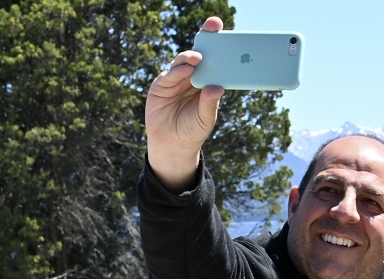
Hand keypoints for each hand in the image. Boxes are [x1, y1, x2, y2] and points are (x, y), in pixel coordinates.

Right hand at [145, 15, 224, 190]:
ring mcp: (175, 80)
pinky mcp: (161, 87)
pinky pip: (169, 76)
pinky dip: (178, 72)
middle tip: (213, 29)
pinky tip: (186, 69)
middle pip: (198, 54)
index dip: (217, 44)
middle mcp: (191, 77)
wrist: (173, 145)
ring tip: (198, 57)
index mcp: (206, 81)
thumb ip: (210, 103)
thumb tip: (217, 88)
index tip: (223, 30)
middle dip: (205, 40)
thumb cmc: (193, 130)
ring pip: (183, 62)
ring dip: (190, 58)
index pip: (213, 59)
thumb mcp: (205, 118)